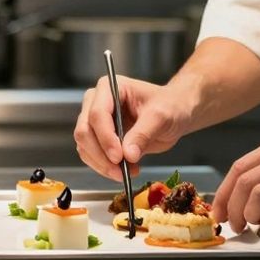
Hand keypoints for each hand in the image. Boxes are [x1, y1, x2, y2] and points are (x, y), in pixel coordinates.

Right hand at [73, 75, 194, 181]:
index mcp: (110, 87)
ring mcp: (94, 120)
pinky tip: (125, 170)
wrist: (175, 114)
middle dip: (101, 154)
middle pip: (85, 131)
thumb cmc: (169, 106)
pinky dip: (104, 167)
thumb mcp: (161, 116)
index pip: (98, 113)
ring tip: (126, 172)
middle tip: (120, 170)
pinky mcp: (98, 137)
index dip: (106, 137)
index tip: (118, 156)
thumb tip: (128, 154)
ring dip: (102, 164)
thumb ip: (143, 134)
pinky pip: (91, 155)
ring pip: (84, 146)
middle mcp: (96, 101)